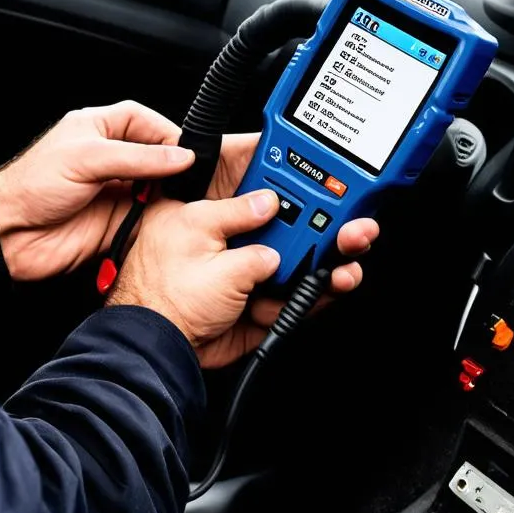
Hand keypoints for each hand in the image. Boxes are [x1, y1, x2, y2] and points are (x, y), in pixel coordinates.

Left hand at [0, 101, 194, 281]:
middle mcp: (108, 158)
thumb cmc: (31, 186)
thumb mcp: (87, 159)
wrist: (9, 235)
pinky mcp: (116, 221)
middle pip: (155, 154)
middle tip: (193, 175)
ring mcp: (113, 190)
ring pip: (156, 187)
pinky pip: (149, 217)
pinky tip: (170, 218)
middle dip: (174, 164)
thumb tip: (181, 156)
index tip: (187, 149)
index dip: (165, 130)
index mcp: (96, 130)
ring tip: (185, 197)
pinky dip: (162, 218)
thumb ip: (137, 158)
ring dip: (171, 192)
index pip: (141, 120)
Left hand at [107, 186, 377, 368]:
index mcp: (211, 210)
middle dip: (327, 220)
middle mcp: (235, 238)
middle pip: (291, 221)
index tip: (319, 163)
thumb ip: (243, 220)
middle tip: (353, 220)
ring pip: (303, 259)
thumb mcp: (200, 235)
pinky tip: (336, 281)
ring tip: (350, 254)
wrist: (160, 349)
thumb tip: (271, 207)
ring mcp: (251, 272)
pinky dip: (321, 291)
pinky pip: (300, 294)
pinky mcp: (263, 303)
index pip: (254, 177)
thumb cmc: (161, 295)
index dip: (287, 168)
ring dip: (332, 256)